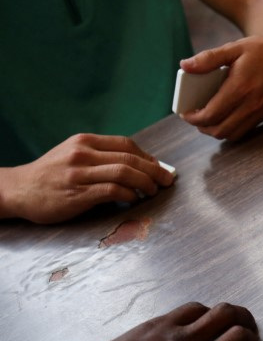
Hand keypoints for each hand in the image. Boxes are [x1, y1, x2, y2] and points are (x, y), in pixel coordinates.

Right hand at [0, 134, 173, 223]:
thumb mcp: (73, 155)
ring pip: (124, 173)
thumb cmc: (51, 175)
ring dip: (146, 183)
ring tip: (154, 191)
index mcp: (85, 141)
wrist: (18, 190)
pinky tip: (134, 199)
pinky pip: (112, 191)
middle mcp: (83, 154)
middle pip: (130, 158)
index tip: (159, 167)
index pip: (126, 144)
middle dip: (155, 170)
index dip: (148, 156)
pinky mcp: (78, 194)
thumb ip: (101, 157)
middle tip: (167, 181)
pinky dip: (129, 195)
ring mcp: (80, 173)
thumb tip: (137, 166)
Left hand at [179, 28, 262, 140]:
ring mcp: (259, 113)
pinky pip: (244, 131)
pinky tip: (224, 118)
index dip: (193, 117)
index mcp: (239, 88)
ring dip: (216, 131)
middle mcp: (250, 105)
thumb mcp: (235, 48)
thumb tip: (185, 65)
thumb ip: (209, 58)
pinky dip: (230, 130)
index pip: (211, 114)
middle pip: (219, 130)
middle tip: (194, 116)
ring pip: (232, 134)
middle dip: (202, 127)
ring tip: (207, 119)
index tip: (185, 112)